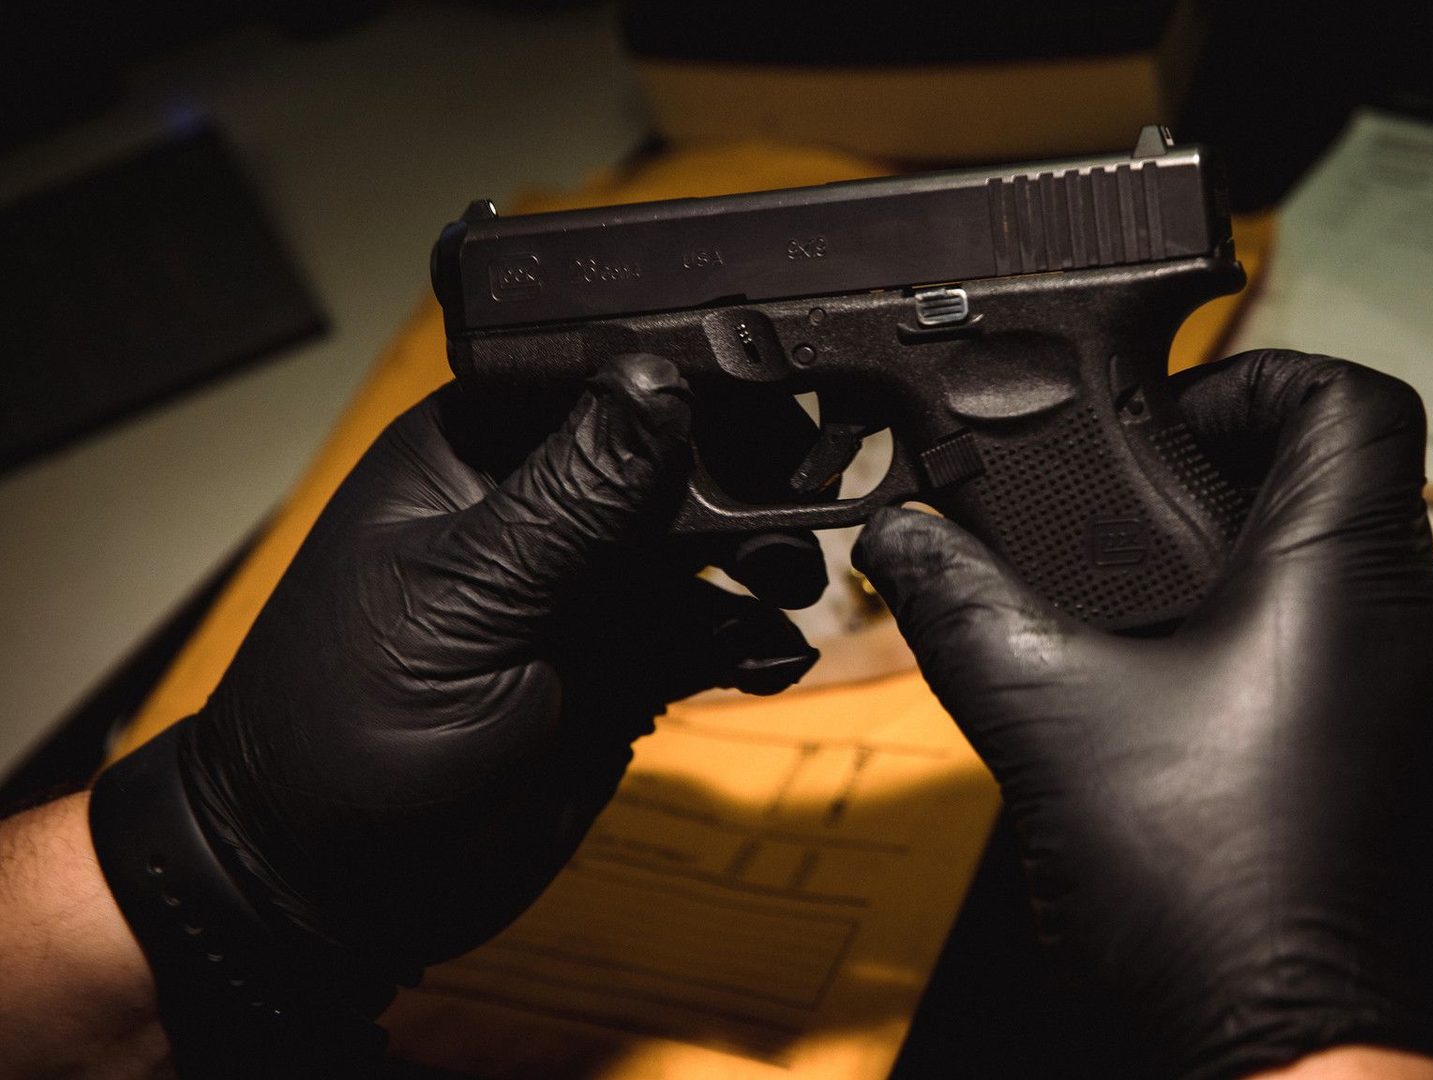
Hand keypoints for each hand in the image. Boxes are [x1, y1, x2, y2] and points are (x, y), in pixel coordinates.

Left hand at [89, 355, 821, 1064]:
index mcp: (481, 453)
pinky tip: (772, 657)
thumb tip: (659, 380)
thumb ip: (574, 495)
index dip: (696, 387)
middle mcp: (544, 506)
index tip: (779, 410)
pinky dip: (750, 639)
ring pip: (708, 546)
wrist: (331, 886)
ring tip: (791, 586)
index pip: (608, 383)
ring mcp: (586, 589)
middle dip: (747, 482)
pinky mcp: (622, 663)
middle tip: (799, 516)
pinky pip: (710, 632)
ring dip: (764, 558)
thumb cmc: (346, 724)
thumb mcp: (467, 597)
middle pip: (678, 460)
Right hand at [854, 350, 1432, 1078]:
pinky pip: (1335, 658)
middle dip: (1212, 476)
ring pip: (1335, 572)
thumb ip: (967, 611)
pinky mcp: (1393, 773)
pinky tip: (1161, 704)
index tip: (1158, 429)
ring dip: (1230, 565)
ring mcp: (1409, 706)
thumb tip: (905, 543)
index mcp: (1343, 576)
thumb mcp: (1051, 724)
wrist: (1302, 1062)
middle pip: (1333, 476)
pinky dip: (1253, 645)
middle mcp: (1402, 628)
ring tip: (1122, 608)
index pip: (1351, 396)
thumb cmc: (1220, 905)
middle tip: (1116, 518)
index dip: (1249, 377)